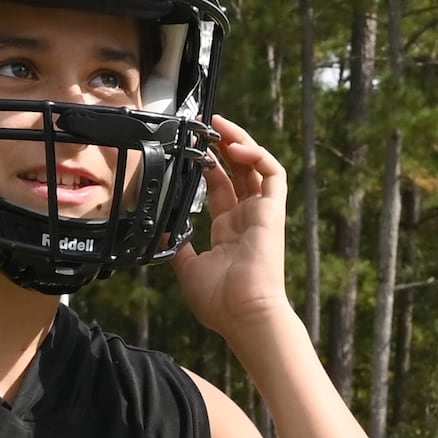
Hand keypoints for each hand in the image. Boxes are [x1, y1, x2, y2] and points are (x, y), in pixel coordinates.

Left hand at [169, 118, 291, 348]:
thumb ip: (179, 248)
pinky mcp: (274, 210)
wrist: (243, 313)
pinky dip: (257, 155)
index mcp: (228, 230)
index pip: (221, 186)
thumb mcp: (189, 270)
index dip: (208, 164)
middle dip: (224, 144)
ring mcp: (261, 212)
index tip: (193, 146)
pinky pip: (274, 173)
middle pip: (239, 170)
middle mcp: (246, 217)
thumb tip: (164, 232)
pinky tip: (236, 146)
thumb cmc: (220, 300)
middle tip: (206, 125)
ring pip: (257, 165)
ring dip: (241, 141)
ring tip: (220, 125)